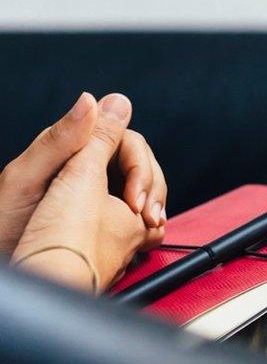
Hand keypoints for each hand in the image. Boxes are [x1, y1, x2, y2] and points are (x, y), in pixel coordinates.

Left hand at [12, 94, 163, 290]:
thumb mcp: (26, 178)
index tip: (134, 198)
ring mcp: (97, 188)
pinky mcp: (103, 212)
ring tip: (151, 224)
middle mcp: (87, 163)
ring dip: (154, 200)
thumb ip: (60, 139)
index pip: (124, 138)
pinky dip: (147, 217)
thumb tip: (92, 100)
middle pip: (139, 160)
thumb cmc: (2, 226)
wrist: (4, 263)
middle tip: (147, 216)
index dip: (138, 165)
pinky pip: (136, 206)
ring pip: (143, 181)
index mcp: (71, 147)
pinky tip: (147, 229)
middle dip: (150, 185)